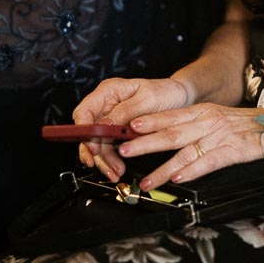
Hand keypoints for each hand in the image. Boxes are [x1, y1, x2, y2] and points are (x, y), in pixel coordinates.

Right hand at [73, 75, 191, 181]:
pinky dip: (111, 159)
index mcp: (109, 91)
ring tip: (114, 171)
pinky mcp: (118, 131)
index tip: (91, 144)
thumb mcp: (148, 98)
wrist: (179, 98)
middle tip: (102, 164)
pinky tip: (116, 168)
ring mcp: (111, 119)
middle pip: (88, 131)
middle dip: (94, 150)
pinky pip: (108, 147)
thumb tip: (106, 123)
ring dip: (104, 159)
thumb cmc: (165, 92)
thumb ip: (126, 110)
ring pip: (97, 143)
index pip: (85, 110)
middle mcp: (106, 105)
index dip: (84, 129)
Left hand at [77, 84, 263, 190]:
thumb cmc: (246, 125)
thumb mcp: (218, 117)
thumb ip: (194, 124)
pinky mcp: (232, 152)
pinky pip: (207, 163)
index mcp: (203, 111)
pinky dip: (191, 171)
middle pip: (171, 133)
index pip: (170, 116)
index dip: (148, 121)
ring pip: (184, 152)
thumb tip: (166, 134)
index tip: (127, 127)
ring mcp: (219, 137)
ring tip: (145, 181)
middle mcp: (208, 121)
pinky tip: (177, 179)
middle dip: (145, 142)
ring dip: (162, 168)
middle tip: (123, 150)